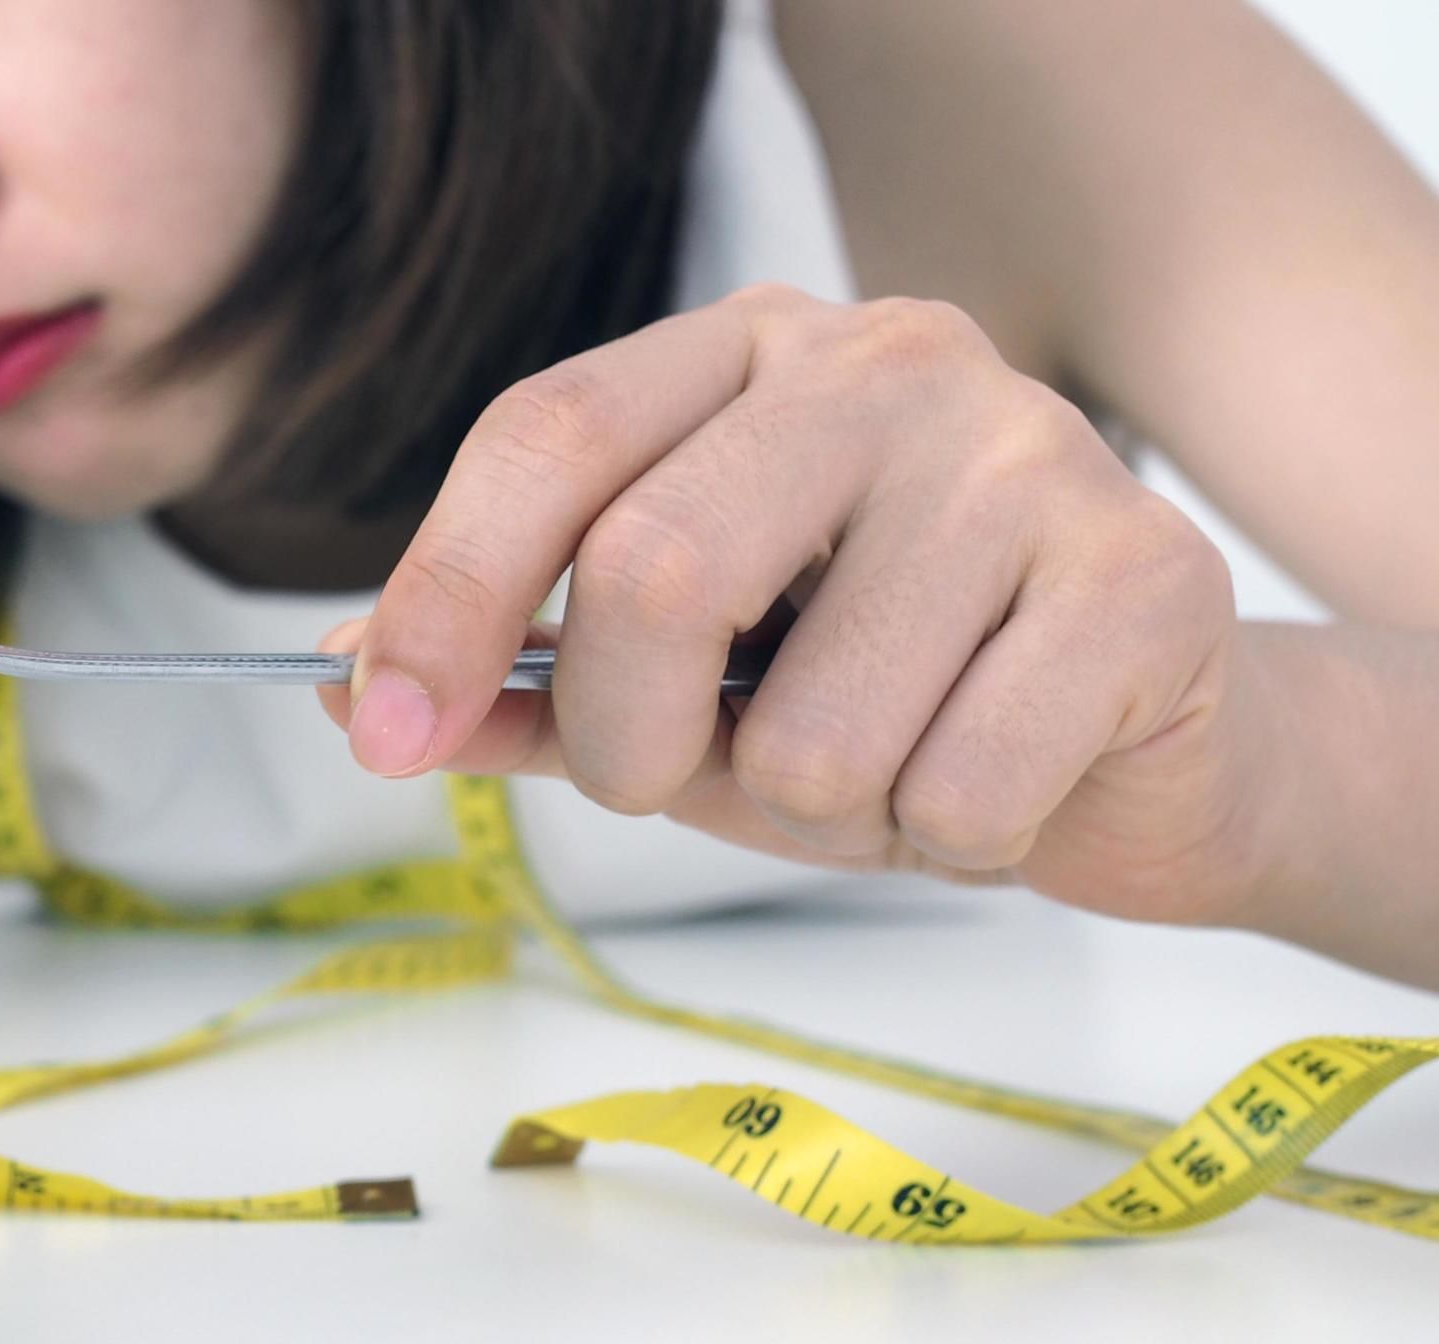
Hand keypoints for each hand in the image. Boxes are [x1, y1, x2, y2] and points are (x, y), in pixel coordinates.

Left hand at [321, 285, 1261, 927]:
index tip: (386, 733)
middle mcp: (884, 361)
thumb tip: (347, 686)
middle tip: (675, 784)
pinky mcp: (1146, 574)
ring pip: (810, 727)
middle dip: (629, 742)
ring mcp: (1026, 452)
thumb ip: (523, 684)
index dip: (444, 593)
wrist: (1139, 752)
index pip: (547, 436)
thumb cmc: (881, 701)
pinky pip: (956, 788)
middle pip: (656, 568)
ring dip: (820, 814)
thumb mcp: (674, 694)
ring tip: (891, 770)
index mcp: (742, 352)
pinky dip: (947, 841)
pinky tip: (998, 782)